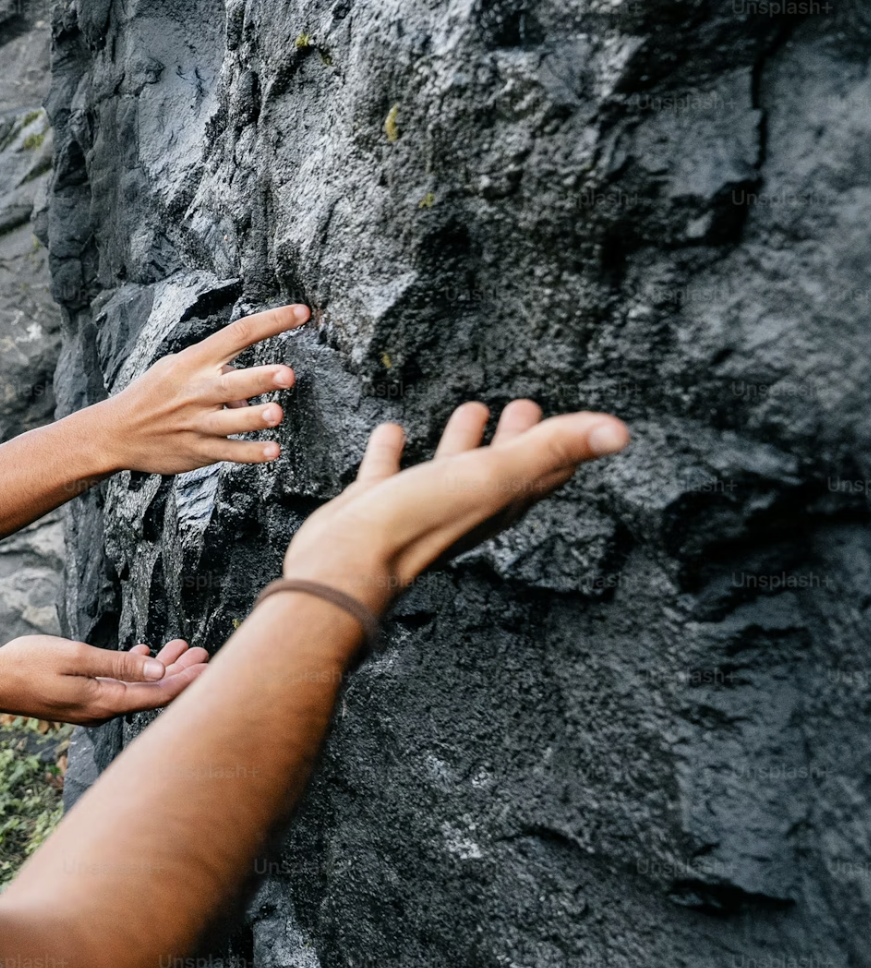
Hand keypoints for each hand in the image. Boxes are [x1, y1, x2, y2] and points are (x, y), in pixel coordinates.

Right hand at [0, 636, 209, 723]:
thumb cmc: (26, 664)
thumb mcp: (76, 656)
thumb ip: (118, 665)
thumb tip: (158, 670)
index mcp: (103, 702)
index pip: (157, 695)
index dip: (187, 682)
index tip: (211, 667)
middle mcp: (102, 710)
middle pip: (152, 695)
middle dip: (179, 673)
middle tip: (203, 651)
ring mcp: (91, 707)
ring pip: (137, 689)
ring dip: (159, 669)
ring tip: (181, 648)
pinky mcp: (82, 700)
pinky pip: (118, 687)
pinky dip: (134, 670)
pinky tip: (144, 654)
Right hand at [98, 305, 309, 473]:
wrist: (115, 433)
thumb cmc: (152, 395)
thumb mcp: (175, 368)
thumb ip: (214, 368)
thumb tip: (251, 379)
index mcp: (194, 362)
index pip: (237, 334)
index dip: (272, 322)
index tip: (301, 312)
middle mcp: (196, 391)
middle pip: (232, 382)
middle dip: (260, 378)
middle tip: (287, 375)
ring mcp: (196, 423)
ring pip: (230, 421)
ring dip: (254, 418)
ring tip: (277, 414)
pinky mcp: (197, 450)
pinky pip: (228, 452)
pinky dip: (250, 453)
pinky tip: (272, 452)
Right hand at [283, 400, 628, 613]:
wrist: (348, 562)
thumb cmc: (419, 523)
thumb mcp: (495, 475)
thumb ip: (552, 448)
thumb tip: (620, 432)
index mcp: (500, 500)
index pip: (546, 471)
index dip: (565, 444)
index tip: (576, 420)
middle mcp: (466, 505)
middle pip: (503, 466)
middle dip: (518, 436)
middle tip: (524, 406)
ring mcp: (421, 505)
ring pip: (451, 467)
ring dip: (464, 439)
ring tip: (471, 408)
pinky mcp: (378, 504)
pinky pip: (391, 470)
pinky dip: (395, 450)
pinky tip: (393, 432)